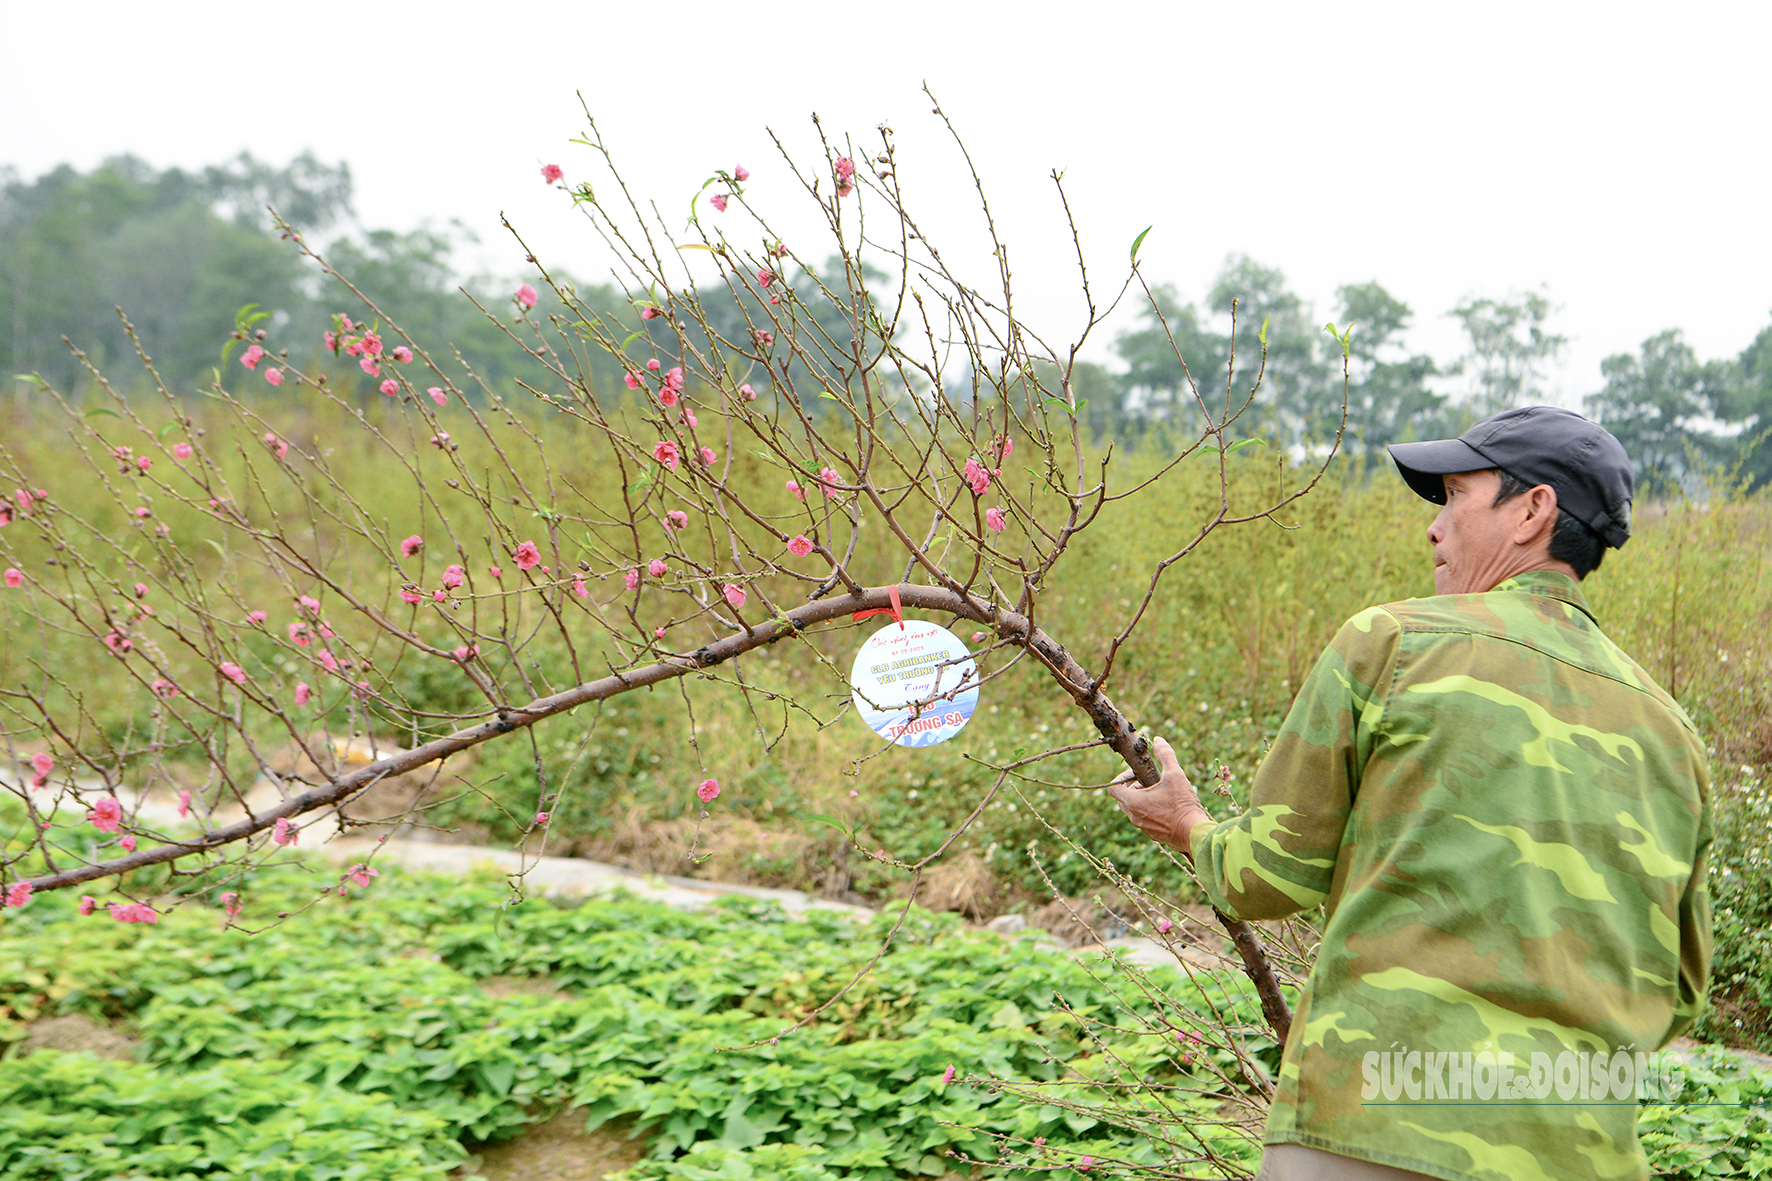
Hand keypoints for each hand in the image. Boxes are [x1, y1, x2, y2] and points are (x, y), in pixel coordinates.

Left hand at [1108, 736, 1212, 856]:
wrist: (1195, 834)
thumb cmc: (1182, 804)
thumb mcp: (1175, 775)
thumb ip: (1165, 755)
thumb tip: (1158, 740)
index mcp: (1133, 802)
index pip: (1113, 787)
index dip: (1122, 776)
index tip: (1138, 773)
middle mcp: (1133, 816)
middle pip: (1123, 798)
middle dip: (1134, 787)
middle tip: (1151, 781)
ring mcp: (1143, 828)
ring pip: (1134, 810)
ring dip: (1143, 799)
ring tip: (1162, 792)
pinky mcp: (1153, 835)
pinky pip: (1145, 819)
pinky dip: (1150, 810)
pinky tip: (1168, 806)